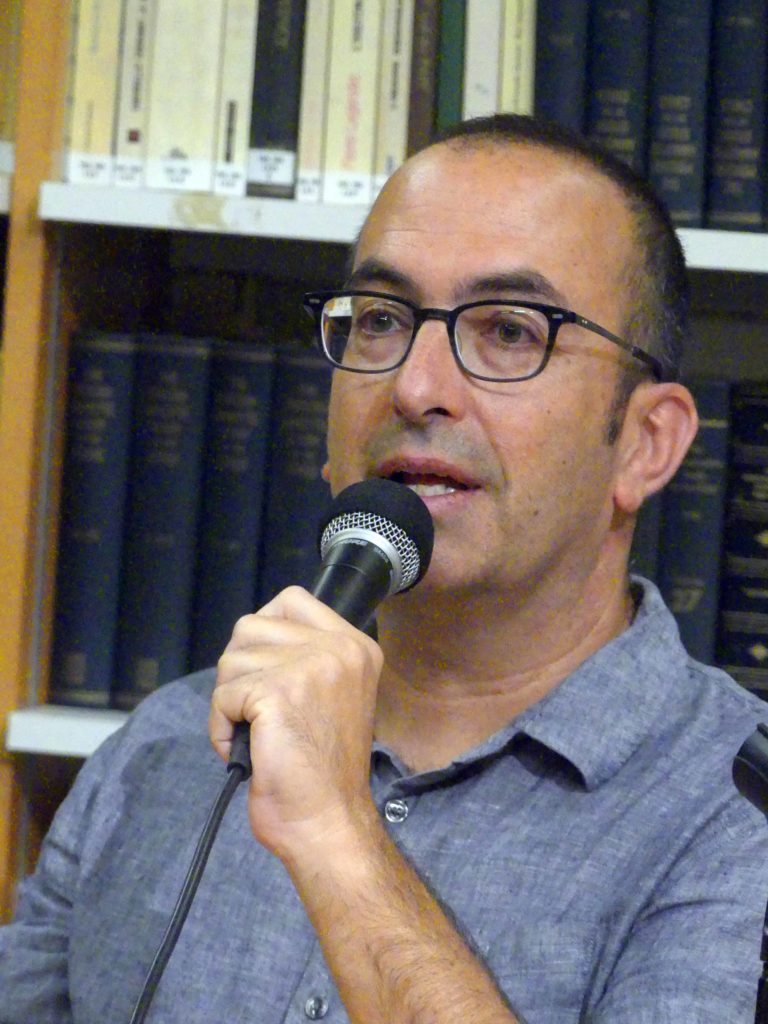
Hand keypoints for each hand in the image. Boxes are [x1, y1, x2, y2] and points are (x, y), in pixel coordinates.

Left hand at [209, 586, 384, 863]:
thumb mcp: (335, 695)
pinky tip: (243, 749)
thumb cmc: (323, 770)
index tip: (267, 675)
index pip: (291, 600)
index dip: (264, 633)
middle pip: (251, 626)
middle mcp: (339, 648)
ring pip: (232, 659)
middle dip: (241, 670)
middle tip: (258, 712)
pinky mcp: (277, 692)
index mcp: (357, 646)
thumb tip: (253, 639)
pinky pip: (222, 695)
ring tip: (255, 734)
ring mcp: (310, 667)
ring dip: (229, 700)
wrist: (327, 821)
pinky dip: (220, 726)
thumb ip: (307, 658)